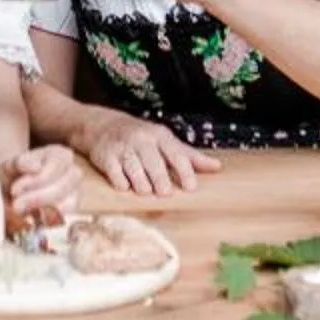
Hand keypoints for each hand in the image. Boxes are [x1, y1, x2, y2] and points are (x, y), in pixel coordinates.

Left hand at [0, 143, 81, 230]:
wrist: (12, 188)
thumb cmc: (15, 174)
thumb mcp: (11, 165)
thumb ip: (20, 163)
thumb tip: (35, 168)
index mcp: (60, 155)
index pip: (54, 167)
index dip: (35, 181)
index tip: (15, 190)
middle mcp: (73, 171)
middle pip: (61, 188)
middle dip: (36, 199)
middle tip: (16, 206)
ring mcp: (76, 192)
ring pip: (66, 205)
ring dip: (42, 211)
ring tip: (22, 212)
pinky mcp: (72, 211)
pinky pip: (65, 218)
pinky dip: (47, 220)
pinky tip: (33, 219)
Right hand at [78, 112, 219, 197]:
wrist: (102, 125)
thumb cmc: (141, 137)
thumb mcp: (165, 141)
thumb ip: (189, 156)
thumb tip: (217, 167)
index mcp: (160, 136)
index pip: (176, 153)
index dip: (184, 171)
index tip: (190, 187)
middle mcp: (141, 139)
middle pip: (154, 162)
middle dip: (160, 179)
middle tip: (165, 193)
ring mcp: (122, 147)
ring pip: (134, 168)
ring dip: (141, 183)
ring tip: (145, 192)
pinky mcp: (105, 156)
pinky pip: (114, 173)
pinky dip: (120, 182)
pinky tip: (125, 187)